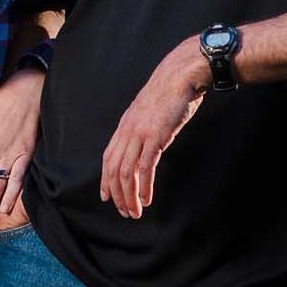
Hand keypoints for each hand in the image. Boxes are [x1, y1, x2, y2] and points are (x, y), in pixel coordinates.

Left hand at [99, 38, 210, 218]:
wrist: (180, 74)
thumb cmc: (171, 92)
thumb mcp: (151, 112)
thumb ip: (146, 128)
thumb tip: (148, 143)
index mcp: (125, 125)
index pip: (108, 158)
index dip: (106, 180)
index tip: (107, 197)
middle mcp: (127, 130)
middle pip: (113, 169)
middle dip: (117, 194)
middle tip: (124, 212)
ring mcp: (140, 133)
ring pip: (126, 172)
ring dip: (129, 196)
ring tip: (135, 212)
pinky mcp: (155, 136)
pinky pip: (144, 167)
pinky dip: (144, 187)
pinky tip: (146, 199)